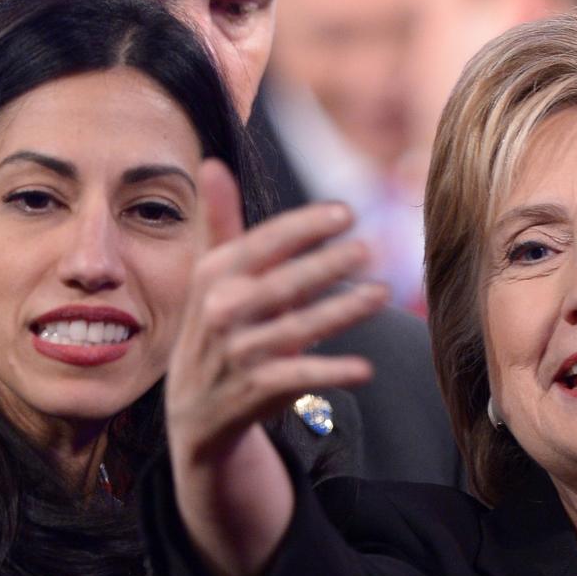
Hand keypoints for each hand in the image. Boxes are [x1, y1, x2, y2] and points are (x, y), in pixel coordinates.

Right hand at [166, 158, 387, 464]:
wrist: (195, 411)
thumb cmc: (214, 326)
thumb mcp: (209, 275)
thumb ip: (219, 221)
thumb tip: (211, 164)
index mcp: (212, 275)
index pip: (263, 243)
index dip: (305, 226)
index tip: (346, 212)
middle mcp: (221, 312)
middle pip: (283, 284)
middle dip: (327, 265)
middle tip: (370, 249)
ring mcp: (238, 353)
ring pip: (297, 329)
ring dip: (342, 312)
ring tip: (381, 293)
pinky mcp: (255, 390)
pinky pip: (299, 376)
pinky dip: (331, 372)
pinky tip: (365, 369)